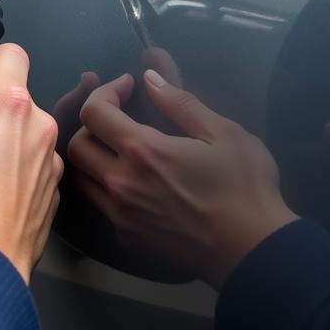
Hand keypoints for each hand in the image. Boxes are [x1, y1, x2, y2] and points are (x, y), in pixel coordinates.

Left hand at [68, 70, 296, 289]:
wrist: (252, 251)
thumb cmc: (244, 187)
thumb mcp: (223, 132)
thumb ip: (180, 102)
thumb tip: (149, 78)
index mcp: (143, 151)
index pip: (93, 112)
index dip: (105, 91)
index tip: (129, 86)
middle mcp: (121, 183)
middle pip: (76, 145)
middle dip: (92, 122)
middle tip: (120, 116)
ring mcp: (121, 215)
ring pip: (82, 178)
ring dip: (93, 156)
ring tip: (120, 147)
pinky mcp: (127, 237)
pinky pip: (100, 204)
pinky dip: (105, 185)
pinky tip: (134, 180)